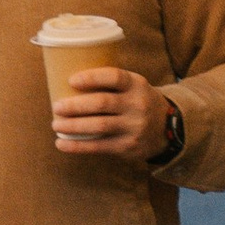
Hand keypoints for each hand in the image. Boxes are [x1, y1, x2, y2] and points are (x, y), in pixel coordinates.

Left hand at [50, 67, 168, 163]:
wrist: (168, 129)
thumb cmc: (137, 101)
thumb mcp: (133, 86)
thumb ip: (109, 82)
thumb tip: (65, 78)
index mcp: (136, 85)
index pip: (114, 77)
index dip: (91, 78)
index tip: (71, 80)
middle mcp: (137, 105)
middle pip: (102, 103)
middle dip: (75, 105)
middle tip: (56, 106)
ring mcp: (134, 127)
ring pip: (98, 126)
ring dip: (72, 126)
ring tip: (56, 124)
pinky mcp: (128, 147)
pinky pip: (98, 147)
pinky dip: (77, 146)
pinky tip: (61, 143)